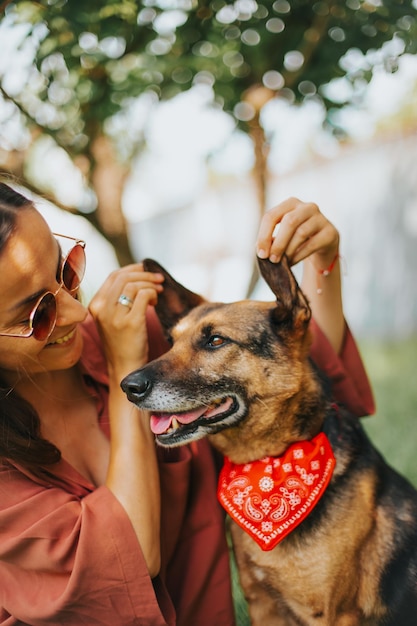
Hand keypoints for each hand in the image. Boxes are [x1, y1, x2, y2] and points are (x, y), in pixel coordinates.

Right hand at [88, 264, 163, 378]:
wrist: (124, 368)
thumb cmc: (123, 343)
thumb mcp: (112, 318)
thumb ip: (118, 298)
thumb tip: (139, 274)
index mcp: (95, 305)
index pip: (113, 276)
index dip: (132, 270)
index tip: (146, 271)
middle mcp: (101, 309)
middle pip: (124, 277)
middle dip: (145, 275)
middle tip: (159, 280)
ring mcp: (114, 316)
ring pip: (134, 285)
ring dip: (150, 285)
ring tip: (158, 293)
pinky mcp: (130, 323)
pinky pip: (144, 296)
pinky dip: (153, 294)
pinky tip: (155, 303)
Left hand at [256, 197, 338, 268]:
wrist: (322, 246)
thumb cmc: (297, 240)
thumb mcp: (282, 236)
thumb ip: (270, 240)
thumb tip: (260, 249)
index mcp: (290, 203)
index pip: (272, 215)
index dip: (263, 235)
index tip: (261, 254)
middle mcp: (307, 207)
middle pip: (289, 221)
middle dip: (278, 243)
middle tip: (271, 260)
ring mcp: (321, 218)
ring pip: (301, 233)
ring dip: (288, 250)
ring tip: (282, 263)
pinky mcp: (330, 232)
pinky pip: (312, 244)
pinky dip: (299, 256)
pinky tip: (292, 263)